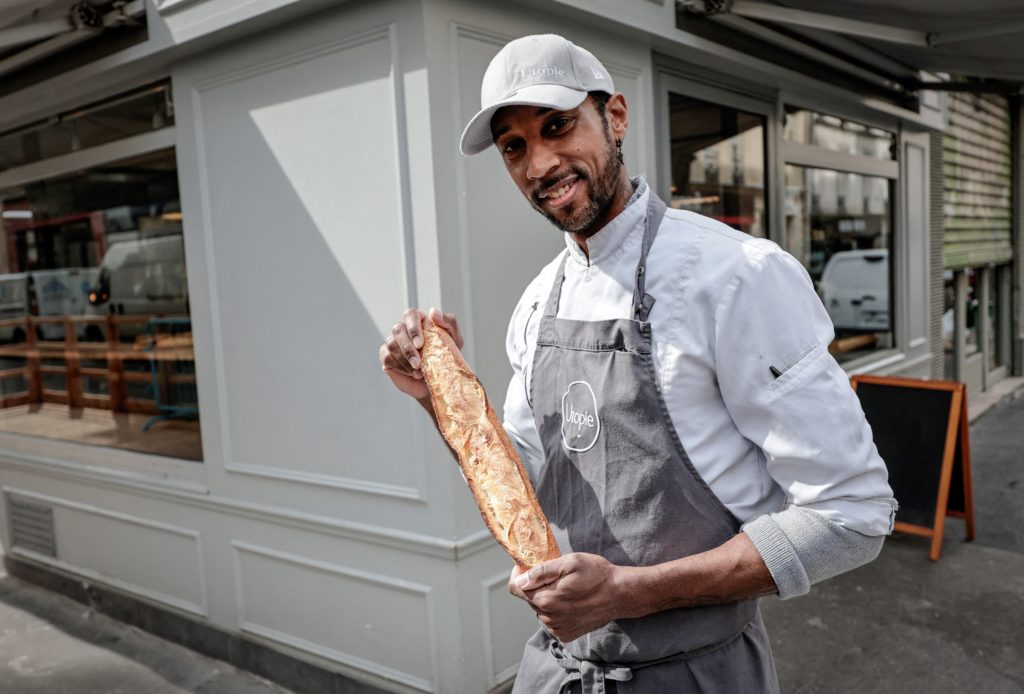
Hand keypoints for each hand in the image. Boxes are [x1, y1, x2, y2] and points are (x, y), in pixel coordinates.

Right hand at [379, 307, 462, 399]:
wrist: (439, 380)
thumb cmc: (447, 356)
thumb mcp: (455, 339)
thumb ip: (449, 321)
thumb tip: (433, 312)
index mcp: (418, 320)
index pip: (410, 314)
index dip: (413, 328)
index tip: (420, 344)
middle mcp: (404, 329)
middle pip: (398, 329)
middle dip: (408, 348)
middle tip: (419, 363)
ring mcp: (393, 342)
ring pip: (391, 345)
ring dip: (405, 360)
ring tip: (420, 372)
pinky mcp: (387, 357)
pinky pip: (388, 358)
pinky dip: (401, 367)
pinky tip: (413, 374)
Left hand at [508, 553, 635, 642]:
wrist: (620, 594)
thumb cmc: (597, 574)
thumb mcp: (570, 563)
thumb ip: (542, 571)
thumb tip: (520, 579)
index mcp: (546, 599)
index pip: (515, 588)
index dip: (519, 574)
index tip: (528, 567)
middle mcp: (549, 618)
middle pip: (528, 598)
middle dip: (536, 585)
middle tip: (556, 575)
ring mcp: (557, 628)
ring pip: (540, 609)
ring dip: (547, 597)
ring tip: (567, 588)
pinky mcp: (566, 634)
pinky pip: (551, 619)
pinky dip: (556, 610)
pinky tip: (571, 601)